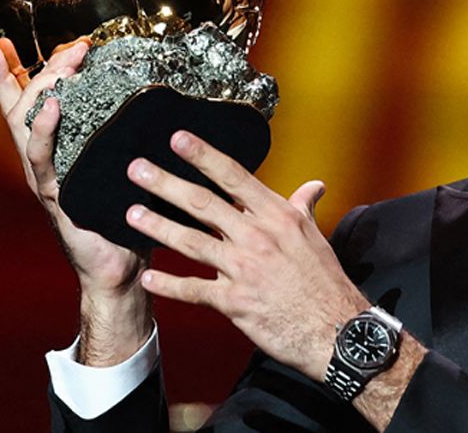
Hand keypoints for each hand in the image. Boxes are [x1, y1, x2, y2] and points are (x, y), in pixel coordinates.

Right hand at [0, 38, 151, 363]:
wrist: (121, 268)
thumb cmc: (126, 216)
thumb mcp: (122, 168)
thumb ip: (125, 137)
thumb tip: (158, 97)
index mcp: (56, 152)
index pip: (24, 105)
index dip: (8, 74)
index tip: (0, 42)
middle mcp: (42, 162)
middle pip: (24, 106)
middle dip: (40, 71)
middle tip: (70, 48)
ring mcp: (44, 179)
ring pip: (26, 127)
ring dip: (42, 93)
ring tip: (60, 69)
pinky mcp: (55, 196)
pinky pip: (42, 160)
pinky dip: (44, 131)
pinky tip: (53, 108)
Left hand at [124, 130, 368, 380]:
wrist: (335, 327)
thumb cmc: (325, 281)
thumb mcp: (316, 236)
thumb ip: (303, 208)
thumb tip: (312, 187)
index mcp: (277, 216)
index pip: (234, 177)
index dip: (203, 156)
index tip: (178, 140)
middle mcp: (257, 237)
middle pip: (203, 203)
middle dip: (166, 183)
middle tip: (136, 169)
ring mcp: (243, 269)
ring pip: (191, 242)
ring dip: (158, 227)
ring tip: (132, 214)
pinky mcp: (234, 302)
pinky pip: (194, 289)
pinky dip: (169, 285)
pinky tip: (148, 279)